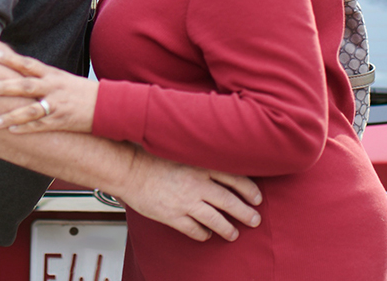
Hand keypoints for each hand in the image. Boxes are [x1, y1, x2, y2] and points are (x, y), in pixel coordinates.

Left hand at [0, 44, 96, 133]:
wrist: (107, 105)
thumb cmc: (81, 91)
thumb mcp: (62, 79)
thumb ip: (41, 77)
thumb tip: (19, 72)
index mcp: (53, 75)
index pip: (28, 64)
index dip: (10, 58)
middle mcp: (53, 88)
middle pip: (26, 86)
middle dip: (6, 87)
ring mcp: (57, 105)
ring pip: (30, 110)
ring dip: (11, 116)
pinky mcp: (61, 121)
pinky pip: (40, 126)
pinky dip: (26, 129)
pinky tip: (11, 131)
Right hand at [112, 149, 262, 241]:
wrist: (129, 170)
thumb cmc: (153, 159)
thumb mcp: (182, 152)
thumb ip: (201, 159)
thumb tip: (220, 166)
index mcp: (201, 166)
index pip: (235, 178)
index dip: (249, 190)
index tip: (257, 198)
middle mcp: (197, 184)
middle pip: (230, 202)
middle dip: (246, 213)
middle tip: (254, 220)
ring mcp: (185, 202)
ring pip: (215, 220)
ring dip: (228, 229)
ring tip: (234, 234)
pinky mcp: (173, 216)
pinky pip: (194, 230)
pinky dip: (203, 235)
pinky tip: (206, 235)